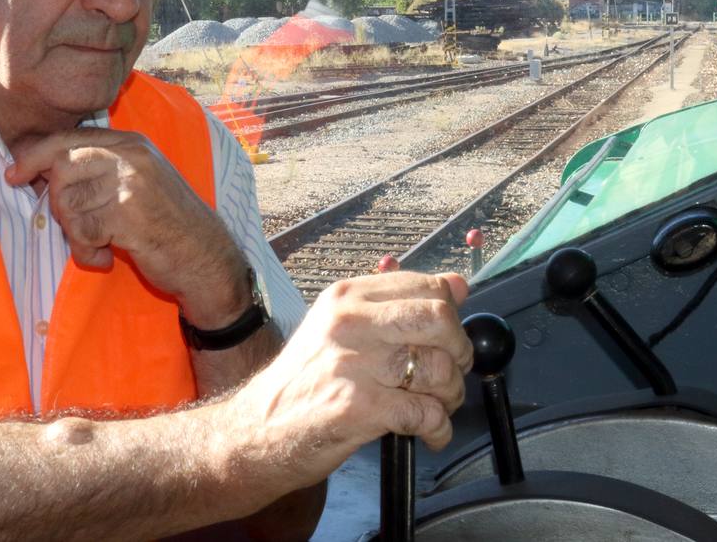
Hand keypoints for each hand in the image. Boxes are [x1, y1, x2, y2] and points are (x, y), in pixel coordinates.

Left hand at [6, 128, 249, 325]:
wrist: (206, 258)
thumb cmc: (167, 224)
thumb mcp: (137, 183)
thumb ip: (97, 172)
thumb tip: (39, 170)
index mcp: (130, 143)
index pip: (69, 138)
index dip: (35, 155)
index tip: (15, 174)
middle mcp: (131, 155)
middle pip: (62, 169)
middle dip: (59, 206)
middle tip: (81, 229)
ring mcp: (131, 182)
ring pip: (69, 204)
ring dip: (77, 236)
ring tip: (101, 246)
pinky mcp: (129, 214)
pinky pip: (83, 233)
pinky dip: (88, 254)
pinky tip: (109, 259)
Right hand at [226, 271, 471, 487]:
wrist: (256, 430)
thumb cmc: (302, 382)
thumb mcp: (343, 328)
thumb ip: (399, 305)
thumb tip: (456, 283)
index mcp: (348, 297)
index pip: (427, 287)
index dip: (452, 315)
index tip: (447, 338)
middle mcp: (350, 323)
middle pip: (439, 320)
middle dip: (459, 351)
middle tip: (451, 372)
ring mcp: (354, 364)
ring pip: (438, 369)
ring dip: (451, 396)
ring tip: (436, 406)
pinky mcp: (359, 408)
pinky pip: (426, 413)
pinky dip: (439, 429)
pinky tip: (428, 433)